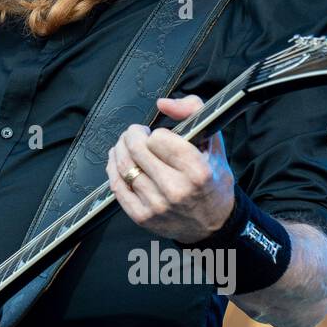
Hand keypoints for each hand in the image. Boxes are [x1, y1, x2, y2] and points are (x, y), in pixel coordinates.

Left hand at [105, 94, 235, 244]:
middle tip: (136, 133)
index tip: (161, 137)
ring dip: (120, 149)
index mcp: (197, 172)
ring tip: (125, 144)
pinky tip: (118, 161)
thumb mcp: (212, 141)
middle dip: (132, 135)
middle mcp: (176, 190)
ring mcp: (157, 205)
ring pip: (124, 167)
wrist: (213, 223)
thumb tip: (162, 103)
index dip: (157, 134)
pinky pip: (117, 187)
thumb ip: (192, 111)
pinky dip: (113, 168)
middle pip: (136, 150)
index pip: (158, 139)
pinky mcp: (142, 217)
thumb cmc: (212, 180)